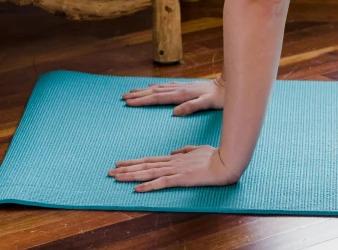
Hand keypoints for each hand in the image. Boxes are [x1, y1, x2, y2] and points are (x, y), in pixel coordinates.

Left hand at [107, 145, 238, 190]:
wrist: (226, 162)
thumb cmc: (214, 156)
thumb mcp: (197, 150)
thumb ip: (184, 151)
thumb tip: (173, 153)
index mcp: (175, 157)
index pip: (150, 160)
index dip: (134, 162)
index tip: (120, 164)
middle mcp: (172, 162)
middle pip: (145, 166)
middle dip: (126, 169)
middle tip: (109, 172)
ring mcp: (176, 170)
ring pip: (149, 173)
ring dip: (131, 176)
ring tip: (116, 178)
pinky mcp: (182, 178)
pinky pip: (162, 183)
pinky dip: (148, 186)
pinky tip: (137, 189)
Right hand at [122, 75, 224, 114]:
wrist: (226, 85)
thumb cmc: (219, 97)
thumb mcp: (207, 103)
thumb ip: (192, 107)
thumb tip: (175, 112)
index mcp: (181, 94)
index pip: (157, 98)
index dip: (143, 100)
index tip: (129, 102)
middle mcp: (179, 89)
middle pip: (154, 92)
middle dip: (138, 95)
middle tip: (123, 97)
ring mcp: (181, 86)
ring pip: (158, 88)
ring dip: (143, 90)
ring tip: (131, 92)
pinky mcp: (184, 87)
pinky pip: (165, 86)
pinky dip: (154, 87)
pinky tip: (150, 87)